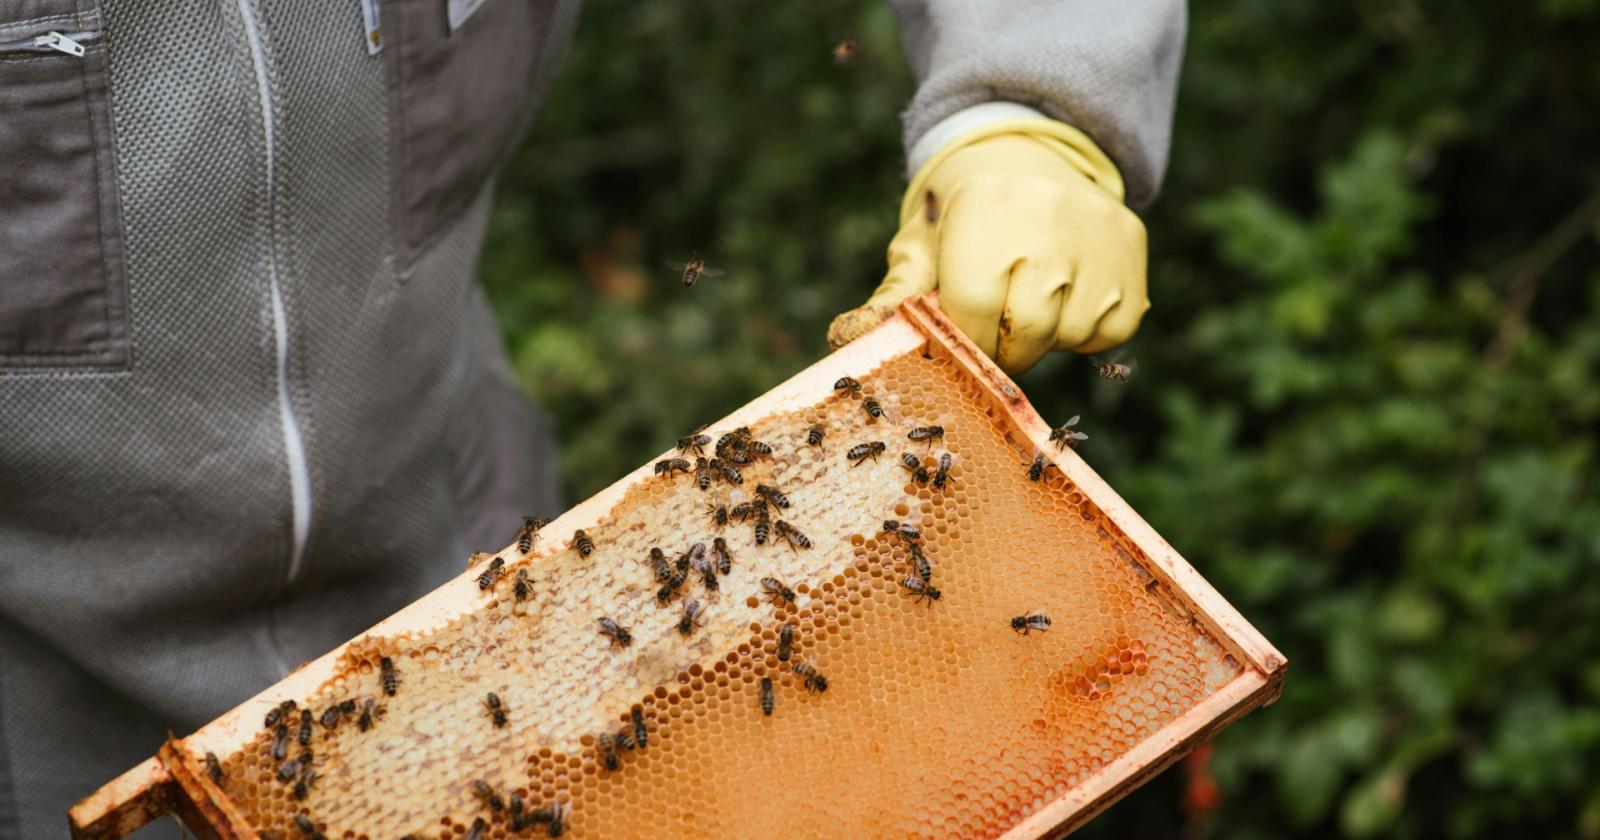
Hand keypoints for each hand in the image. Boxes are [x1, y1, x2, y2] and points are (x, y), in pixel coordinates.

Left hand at [828, 123, 1148, 373]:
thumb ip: (894, 297)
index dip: (965, 337)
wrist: (1023, 159)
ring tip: (1029, 297)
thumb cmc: (960, 220)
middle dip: (1004, 347)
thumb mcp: (920, 248)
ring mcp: (1098, 233)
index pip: (974, 310)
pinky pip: (1112, 329)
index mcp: (985, 211)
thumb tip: (847, 339)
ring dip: (1045, 336)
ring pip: (1071, 334)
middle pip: (1027, 331)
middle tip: (994, 324)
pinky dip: (1086, 330)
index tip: (963, 333)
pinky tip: (1067, 296)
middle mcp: (1049, 216)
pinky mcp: (1132, 249)